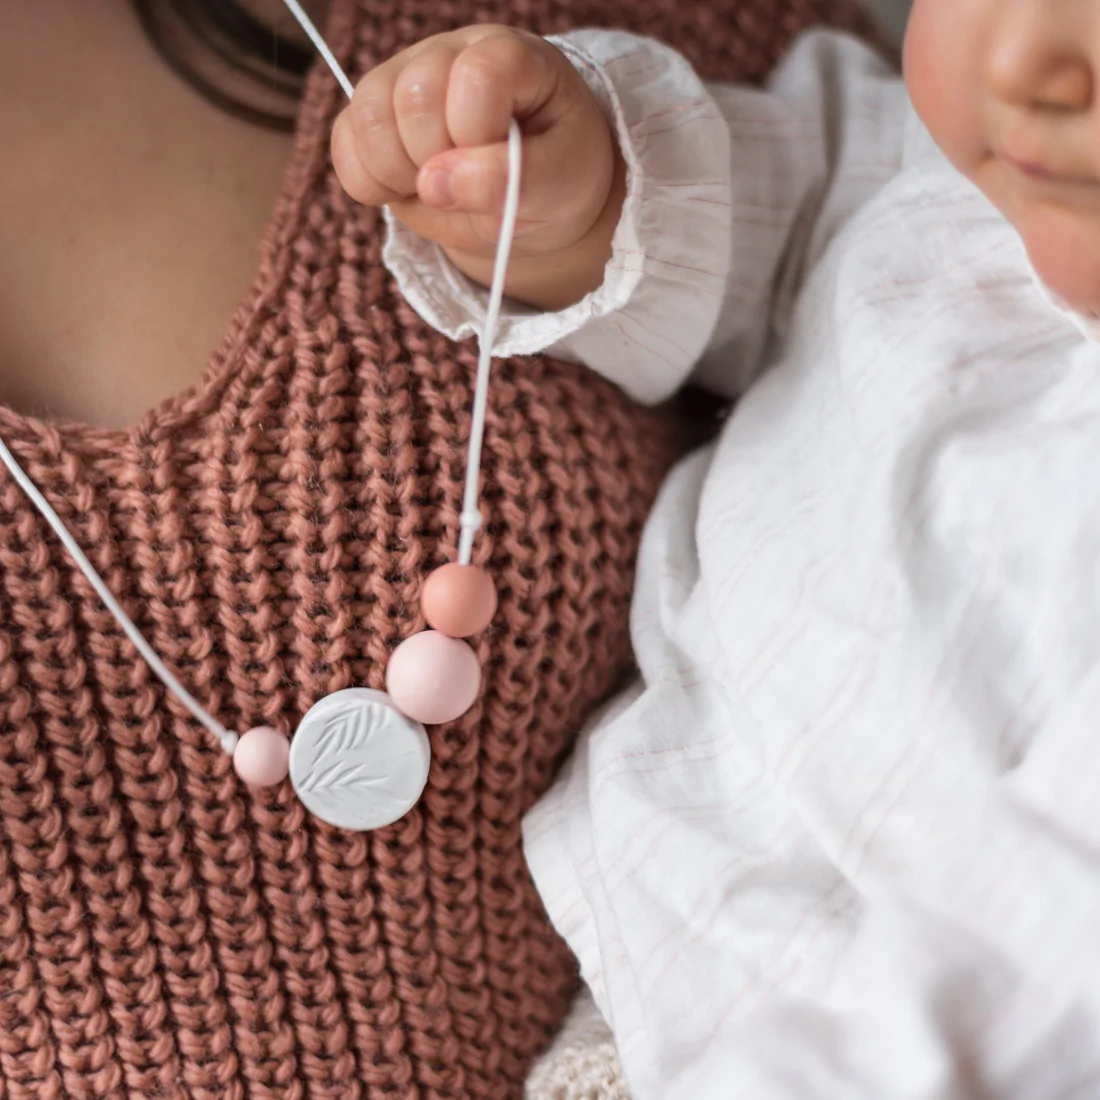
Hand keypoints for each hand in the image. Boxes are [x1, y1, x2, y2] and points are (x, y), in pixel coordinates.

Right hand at [331, 25, 623, 310]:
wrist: (533, 196)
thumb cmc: (556, 176)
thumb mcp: (559, 183)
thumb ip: (511, 181)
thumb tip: (434, 183)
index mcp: (509, 55)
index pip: (475, 78)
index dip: (480, 136)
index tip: (502, 164)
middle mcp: (448, 53)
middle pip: (413, 99)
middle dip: (441, 161)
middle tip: (471, 183)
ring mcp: (402, 78)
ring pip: (368, 117)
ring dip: (400, 173)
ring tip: (438, 189)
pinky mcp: (372, 116)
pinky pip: (344, 145)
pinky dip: (368, 183)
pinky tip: (406, 190)